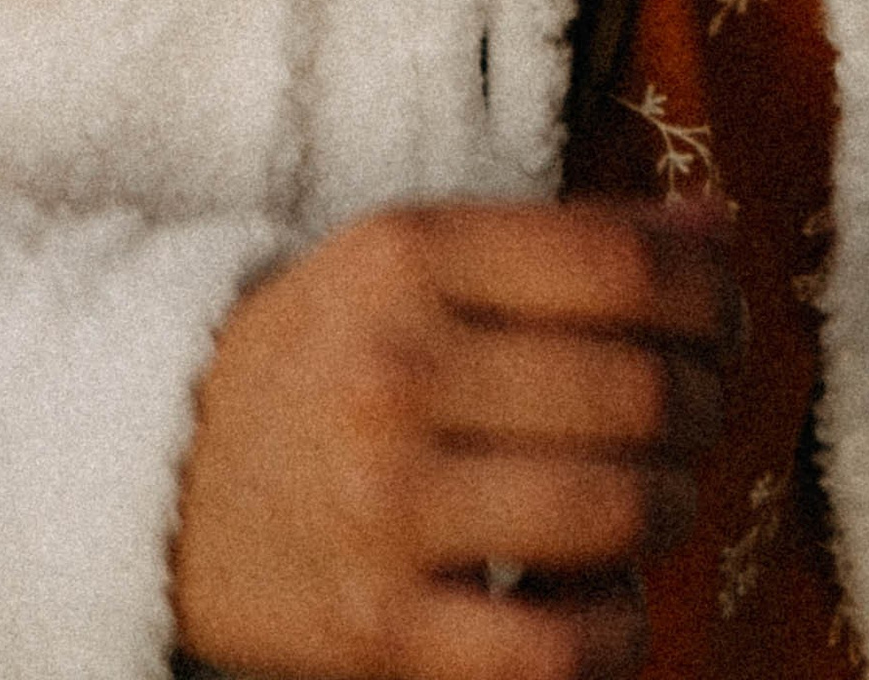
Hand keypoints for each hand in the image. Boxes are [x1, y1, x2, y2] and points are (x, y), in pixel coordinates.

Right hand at [169, 195, 737, 678]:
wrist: (147, 477)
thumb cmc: (320, 356)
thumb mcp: (417, 258)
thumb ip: (568, 240)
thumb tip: (717, 231)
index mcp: (408, 257)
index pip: (622, 266)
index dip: (709, 298)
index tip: (720, 320)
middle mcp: (395, 374)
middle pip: (637, 393)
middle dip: (702, 407)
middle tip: (692, 413)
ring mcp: (385, 509)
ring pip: (615, 514)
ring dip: (671, 510)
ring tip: (652, 499)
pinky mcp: (376, 634)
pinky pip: (555, 650)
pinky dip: (616, 629)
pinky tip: (605, 597)